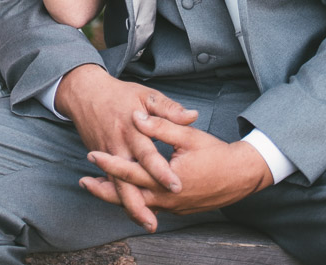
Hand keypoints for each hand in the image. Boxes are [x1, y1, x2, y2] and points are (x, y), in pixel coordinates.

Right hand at [55, 65, 197, 230]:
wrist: (86, 95)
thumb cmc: (121, 95)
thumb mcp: (147, 96)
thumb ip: (169, 109)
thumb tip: (192, 116)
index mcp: (133, 130)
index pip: (148, 155)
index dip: (161, 171)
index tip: (176, 186)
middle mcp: (119, 146)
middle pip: (128, 179)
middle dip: (140, 202)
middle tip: (154, 222)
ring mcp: (108, 155)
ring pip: (118, 187)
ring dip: (131, 207)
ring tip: (148, 224)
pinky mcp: (102, 160)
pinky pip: (112, 184)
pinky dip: (121, 199)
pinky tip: (134, 213)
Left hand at [80, 112, 273, 227]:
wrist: (242, 177)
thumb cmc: (216, 153)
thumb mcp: (188, 135)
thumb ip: (161, 126)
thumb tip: (137, 117)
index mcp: (165, 179)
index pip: (130, 171)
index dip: (109, 163)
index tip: (91, 155)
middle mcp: (165, 198)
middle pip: (127, 196)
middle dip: (103, 190)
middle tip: (83, 181)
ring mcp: (172, 207)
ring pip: (139, 203)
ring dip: (118, 196)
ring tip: (98, 188)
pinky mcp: (178, 208)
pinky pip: (151, 205)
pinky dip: (136, 199)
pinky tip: (127, 192)